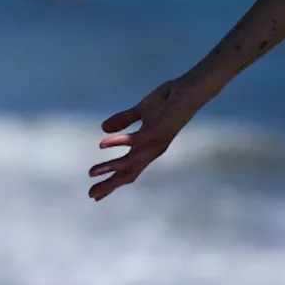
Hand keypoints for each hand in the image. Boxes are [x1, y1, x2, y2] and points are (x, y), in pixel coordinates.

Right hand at [88, 78, 209, 200]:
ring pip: (130, 162)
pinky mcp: (158, 130)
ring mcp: (155, 141)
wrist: (192, 89)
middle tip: (91, 195)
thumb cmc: (170, 99)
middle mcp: (151, 149)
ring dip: (110, 168)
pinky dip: (118, 143)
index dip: (111, 182)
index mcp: (147, 147)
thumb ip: (123, 119)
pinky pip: (135, 140)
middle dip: (110, 185)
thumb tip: (103, 128)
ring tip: (91, 172)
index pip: (127, 170)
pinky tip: (101, 144)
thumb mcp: (141, 110)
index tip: (95, 196)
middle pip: (128, 174)